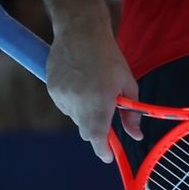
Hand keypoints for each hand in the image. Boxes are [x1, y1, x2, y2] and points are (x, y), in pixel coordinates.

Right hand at [46, 20, 141, 162]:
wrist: (80, 32)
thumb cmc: (109, 58)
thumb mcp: (128, 84)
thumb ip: (132, 113)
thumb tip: (136, 136)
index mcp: (99, 102)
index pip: (97, 137)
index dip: (103, 151)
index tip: (108, 157)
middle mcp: (78, 102)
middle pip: (87, 130)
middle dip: (97, 128)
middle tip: (106, 111)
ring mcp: (62, 97)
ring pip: (75, 117)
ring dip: (86, 112)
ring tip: (93, 86)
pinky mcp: (52, 90)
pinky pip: (65, 105)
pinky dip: (74, 101)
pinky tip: (81, 82)